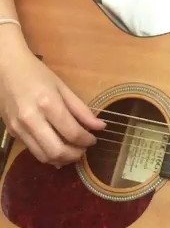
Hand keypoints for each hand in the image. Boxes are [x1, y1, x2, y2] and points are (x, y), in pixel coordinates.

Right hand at [0, 47, 104, 165]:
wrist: (5, 68)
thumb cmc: (38, 74)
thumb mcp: (63, 87)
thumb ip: (82, 109)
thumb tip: (101, 126)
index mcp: (48, 104)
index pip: (72, 132)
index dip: (87, 140)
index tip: (94, 139)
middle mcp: (31, 119)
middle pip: (56, 150)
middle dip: (75, 155)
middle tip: (84, 150)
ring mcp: (19, 128)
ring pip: (43, 156)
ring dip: (62, 159)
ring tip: (73, 151)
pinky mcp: (12, 133)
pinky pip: (32, 150)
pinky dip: (48, 154)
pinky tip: (58, 148)